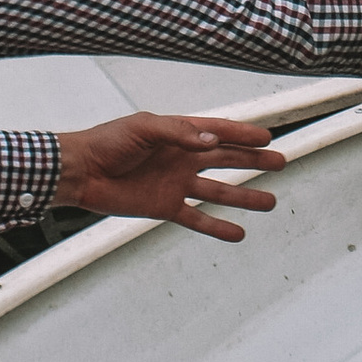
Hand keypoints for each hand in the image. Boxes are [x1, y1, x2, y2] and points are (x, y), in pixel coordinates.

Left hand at [51, 113, 281, 240]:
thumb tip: (212, 141)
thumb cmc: (107, 143)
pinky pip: (197, 218)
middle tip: (281, 162)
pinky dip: (217, 226)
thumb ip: (178, 134)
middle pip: (226, 159)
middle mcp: (181, 157)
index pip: (218, 132)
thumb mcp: (143, 129)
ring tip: (270, 203)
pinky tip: (238, 233)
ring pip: (218, 191)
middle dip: (253, 160)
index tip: (268, 136)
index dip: (243, 133)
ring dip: (243, 196)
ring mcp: (175, 183)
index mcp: (178, 134)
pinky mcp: (164, 206)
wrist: (81, 172)